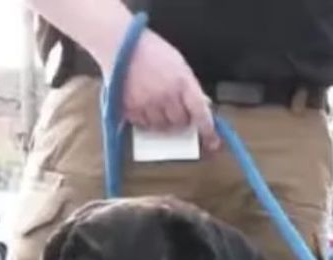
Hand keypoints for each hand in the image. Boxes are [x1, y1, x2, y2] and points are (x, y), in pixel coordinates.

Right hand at [100, 28, 219, 151]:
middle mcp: (166, 96)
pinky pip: (142, 124)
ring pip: (162, 126)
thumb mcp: (179, 66)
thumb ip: (191, 88)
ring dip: (163, 121)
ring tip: (157, 104)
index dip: (208, 130)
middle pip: (180, 123)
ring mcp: (147, 103)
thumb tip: (203, 107)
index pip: (200, 113)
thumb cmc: (153, 52)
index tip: (212, 141)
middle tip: (175, 108)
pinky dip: (145, 119)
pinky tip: (143, 104)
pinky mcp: (129, 109)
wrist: (120, 44)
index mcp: (182, 83)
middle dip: (181, 119)